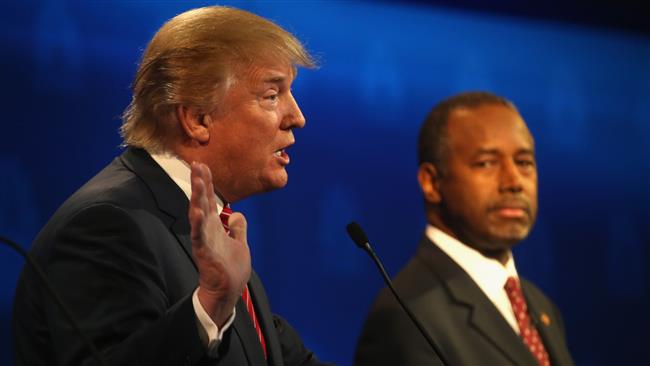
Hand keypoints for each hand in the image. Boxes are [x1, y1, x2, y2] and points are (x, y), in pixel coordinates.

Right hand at [189, 162, 250, 326]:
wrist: (227, 291)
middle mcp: (207, 230)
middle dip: (200, 183)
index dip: (207, 183)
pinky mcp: (205, 251)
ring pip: (199, 214)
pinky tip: (196, 211)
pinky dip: (197, 223)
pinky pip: (200, 235)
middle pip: (202, 202)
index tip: (203, 165)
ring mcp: (205, 240)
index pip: (210, 200)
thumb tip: (237, 215)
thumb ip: (238, 229)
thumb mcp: (239, 244)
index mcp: (215, 227)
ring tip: (197, 181)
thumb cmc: (230, 269)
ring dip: (198, 197)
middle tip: (197, 164)